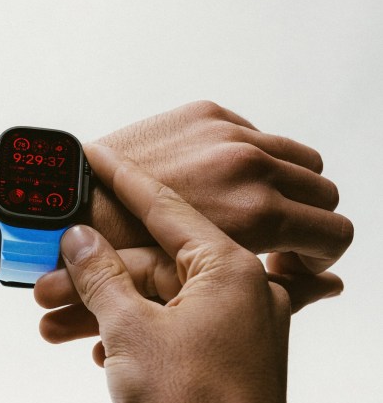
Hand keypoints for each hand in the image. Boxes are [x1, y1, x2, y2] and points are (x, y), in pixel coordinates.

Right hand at [45, 144, 336, 402]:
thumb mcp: (129, 329)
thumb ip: (101, 275)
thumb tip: (78, 237)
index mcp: (229, 266)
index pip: (165, 206)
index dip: (121, 179)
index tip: (92, 154)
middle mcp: (240, 286)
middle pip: (152, 264)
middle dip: (94, 277)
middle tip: (42, 285)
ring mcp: (237, 322)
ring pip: (157, 300)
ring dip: (105, 313)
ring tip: (51, 328)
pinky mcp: (228, 354)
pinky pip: (174, 327)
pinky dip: (135, 335)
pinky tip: (97, 352)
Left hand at [88, 101, 352, 273]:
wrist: (67, 204)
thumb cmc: (127, 264)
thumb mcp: (207, 289)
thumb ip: (277, 284)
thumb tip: (332, 289)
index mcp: (257, 213)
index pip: (334, 235)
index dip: (320, 259)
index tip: (291, 267)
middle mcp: (251, 165)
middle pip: (324, 193)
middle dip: (308, 223)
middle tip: (276, 246)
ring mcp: (228, 133)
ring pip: (299, 159)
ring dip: (288, 189)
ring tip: (255, 216)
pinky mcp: (206, 113)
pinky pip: (256, 135)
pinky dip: (252, 160)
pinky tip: (219, 187)